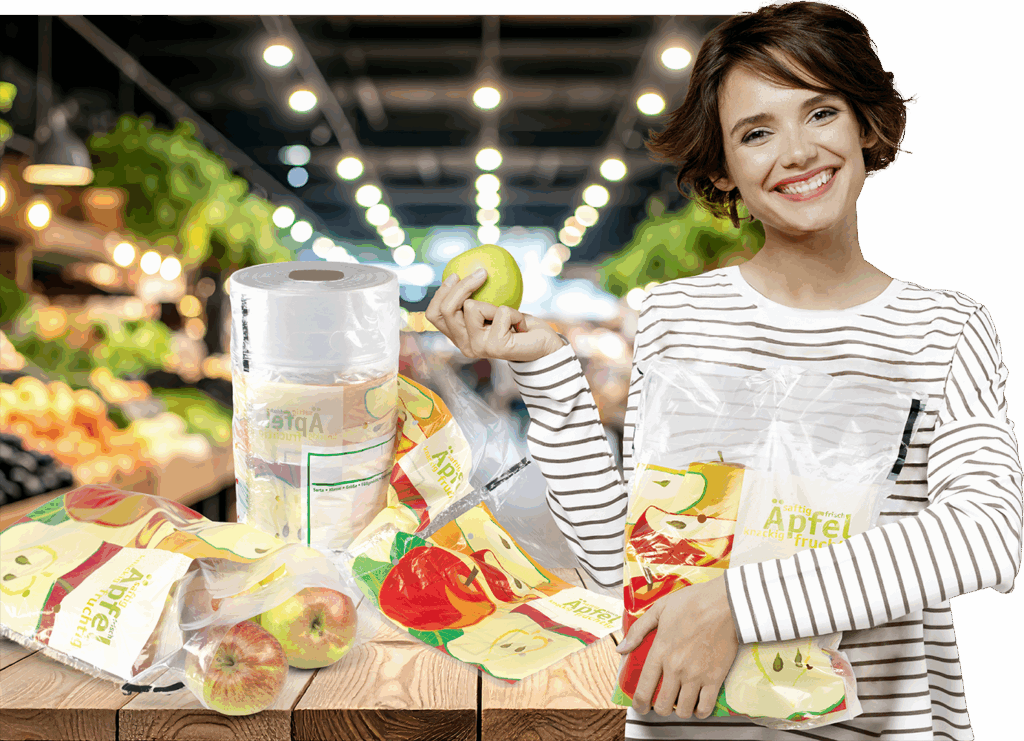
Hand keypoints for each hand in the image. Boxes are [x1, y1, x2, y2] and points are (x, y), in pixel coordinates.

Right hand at [425, 269, 564, 362]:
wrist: (542, 347)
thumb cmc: (518, 325)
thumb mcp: (493, 309)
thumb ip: (477, 299)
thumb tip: (466, 266)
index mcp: (459, 337)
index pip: (434, 315)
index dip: (440, 293)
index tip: (455, 275)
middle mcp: (464, 346)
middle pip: (447, 310)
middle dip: (463, 286)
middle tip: (482, 273)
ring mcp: (478, 348)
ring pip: (472, 307)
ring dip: (496, 304)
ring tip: (509, 315)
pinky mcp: (495, 346)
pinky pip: (501, 312)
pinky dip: (515, 313)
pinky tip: (520, 325)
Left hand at [616, 576, 738, 718]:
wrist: (725, 604)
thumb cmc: (692, 602)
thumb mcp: (659, 609)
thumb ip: (638, 630)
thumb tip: (621, 649)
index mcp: (660, 651)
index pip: (644, 689)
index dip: (639, 704)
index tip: (640, 707)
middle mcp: (676, 668)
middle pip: (663, 706)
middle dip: (660, 708)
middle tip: (663, 702)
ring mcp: (696, 675)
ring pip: (684, 711)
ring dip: (681, 710)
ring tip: (681, 701)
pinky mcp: (715, 678)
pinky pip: (706, 708)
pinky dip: (701, 711)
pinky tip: (698, 704)